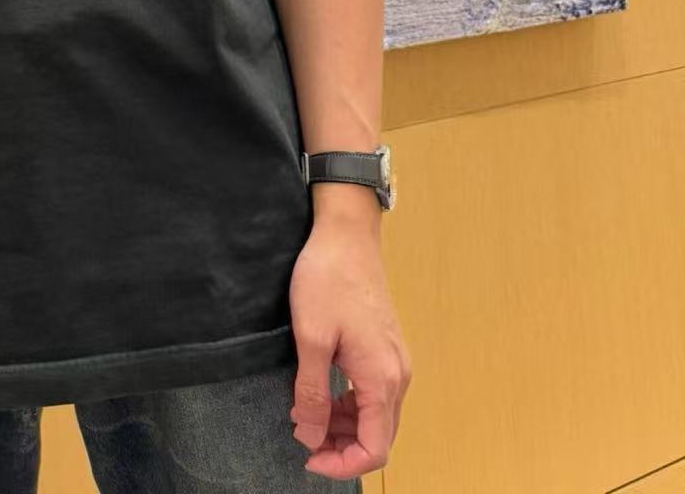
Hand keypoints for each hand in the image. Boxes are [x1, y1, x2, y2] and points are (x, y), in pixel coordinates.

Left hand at [287, 211, 411, 479]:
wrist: (346, 235)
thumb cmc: (327, 279)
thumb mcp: (310, 338)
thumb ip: (312, 392)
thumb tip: (310, 437)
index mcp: (382, 379)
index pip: (374, 448)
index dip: (341, 463)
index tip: (306, 458)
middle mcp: (397, 375)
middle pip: (378, 437)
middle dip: (340, 448)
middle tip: (301, 441)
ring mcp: (395, 361)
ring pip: (376, 416)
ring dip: (343, 427)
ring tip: (304, 417)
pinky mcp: (386, 349)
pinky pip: (373, 393)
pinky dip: (349, 405)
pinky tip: (320, 394)